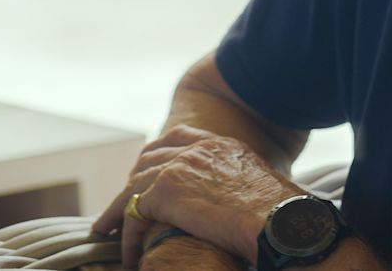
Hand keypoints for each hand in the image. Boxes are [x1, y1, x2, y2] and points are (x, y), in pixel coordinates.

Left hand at [94, 125, 299, 266]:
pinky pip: (133, 214)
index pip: (177, 137)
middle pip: (148, 158)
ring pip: (133, 187)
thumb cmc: (280, 215)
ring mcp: (179, 166)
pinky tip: (130, 255)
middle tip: (122, 206)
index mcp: (221, 144)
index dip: (157, 154)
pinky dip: (128, 237)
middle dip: (132, 181)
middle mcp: (198, 150)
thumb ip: (237, 184)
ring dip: (119, 213)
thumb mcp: (259, 186)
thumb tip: (234, 205)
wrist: (279, 221)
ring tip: (111, 234)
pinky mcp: (166, 191)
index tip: (147, 171)